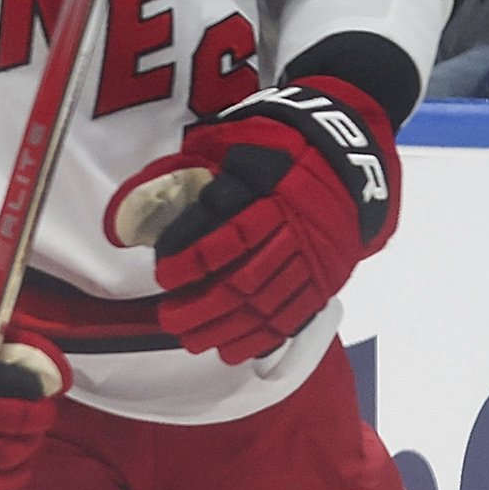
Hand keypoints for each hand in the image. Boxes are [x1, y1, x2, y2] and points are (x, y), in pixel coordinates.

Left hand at [106, 79, 401, 363]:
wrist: (351, 157)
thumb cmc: (282, 144)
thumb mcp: (236, 139)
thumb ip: (190, 166)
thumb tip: (137, 202)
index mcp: (272, 194)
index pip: (229, 237)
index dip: (193, 261)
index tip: (164, 276)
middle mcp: (295, 231)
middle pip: (245, 280)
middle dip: (202, 306)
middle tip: (169, 317)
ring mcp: (313, 260)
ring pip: (266, 305)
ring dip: (225, 329)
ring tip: (191, 339)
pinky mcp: (325, 280)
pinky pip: (292, 318)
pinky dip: (260, 339)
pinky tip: (231, 350)